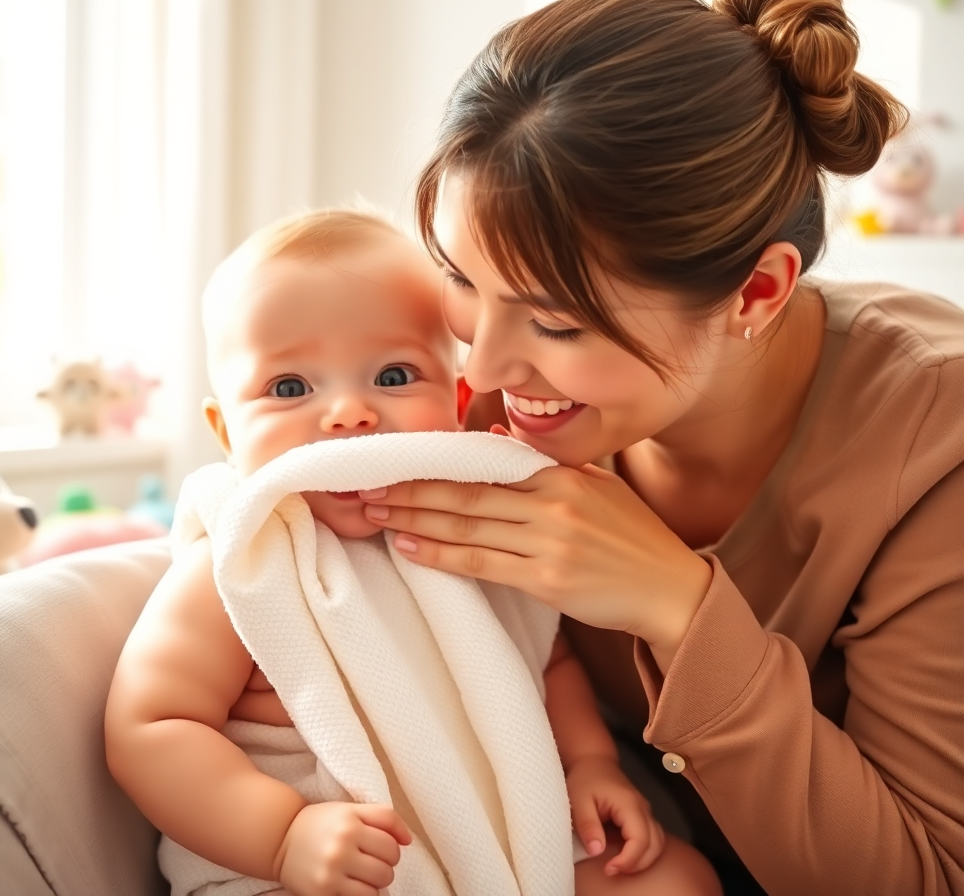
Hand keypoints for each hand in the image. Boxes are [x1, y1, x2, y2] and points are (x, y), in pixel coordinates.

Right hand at [276, 802, 411, 895]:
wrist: (281, 839)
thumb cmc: (322, 823)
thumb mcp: (350, 809)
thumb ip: (382, 817)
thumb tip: (409, 840)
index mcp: (350, 820)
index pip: (392, 839)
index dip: (395, 845)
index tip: (385, 847)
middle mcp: (341, 844)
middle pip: (389, 863)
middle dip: (386, 864)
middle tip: (373, 862)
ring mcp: (332, 871)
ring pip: (379, 885)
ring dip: (377, 882)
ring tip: (364, 875)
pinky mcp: (323, 893)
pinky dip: (363, 895)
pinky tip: (354, 886)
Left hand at [359, 460, 710, 665]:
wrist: (671, 590)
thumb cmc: (632, 538)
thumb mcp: (598, 486)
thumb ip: (548, 468)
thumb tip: (498, 447)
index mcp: (561, 474)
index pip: (484, 463)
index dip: (436, 462)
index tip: (398, 460)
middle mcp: (552, 502)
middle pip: (465, 492)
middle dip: (411, 489)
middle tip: (367, 487)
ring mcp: (549, 540)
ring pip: (466, 526)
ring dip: (415, 520)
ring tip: (376, 515)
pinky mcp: (546, 579)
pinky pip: (482, 564)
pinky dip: (442, 555)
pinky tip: (411, 548)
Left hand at [568, 755, 664, 875]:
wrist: (593, 760)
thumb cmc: (585, 778)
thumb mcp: (578, 800)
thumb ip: (588, 825)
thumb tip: (597, 851)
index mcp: (629, 803)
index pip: (640, 839)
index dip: (628, 860)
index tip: (609, 868)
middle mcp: (643, 808)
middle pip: (655, 845)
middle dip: (637, 864)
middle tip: (612, 870)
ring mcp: (645, 811)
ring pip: (658, 843)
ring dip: (643, 860)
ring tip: (619, 865)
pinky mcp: (642, 815)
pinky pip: (652, 838)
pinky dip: (644, 852)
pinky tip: (624, 855)